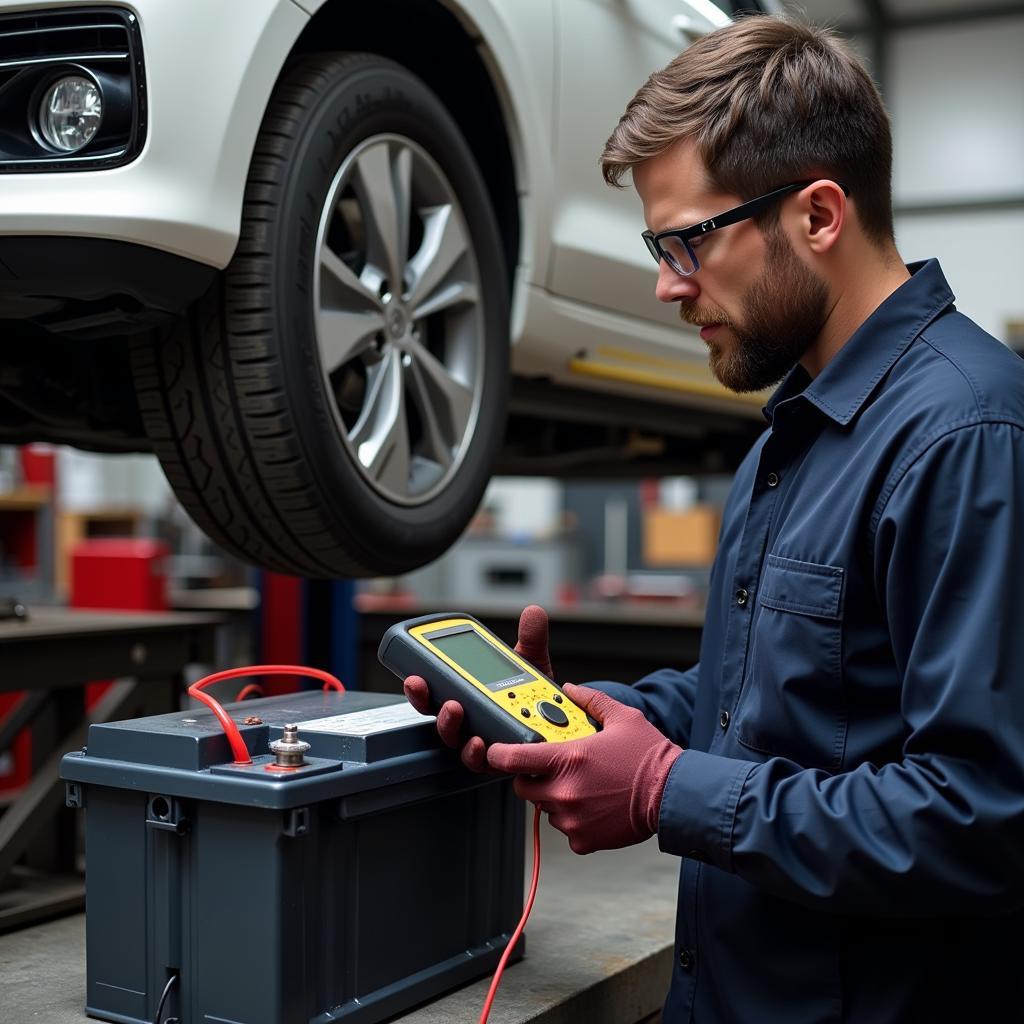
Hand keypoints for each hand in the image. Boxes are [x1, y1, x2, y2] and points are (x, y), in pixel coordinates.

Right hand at [402, 604, 555, 771]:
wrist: (560, 724)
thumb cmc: (535, 696)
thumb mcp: (532, 663)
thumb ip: (531, 639)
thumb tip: (533, 613)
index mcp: (469, 696)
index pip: (435, 693)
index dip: (420, 687)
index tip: (415, 676)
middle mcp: (470, 721)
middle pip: (439, 718)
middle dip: (431, 705)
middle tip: (434, 692)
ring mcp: (482, 742)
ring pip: (457, 741)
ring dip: (453, 727)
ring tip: (457, 710)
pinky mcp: (499, 759)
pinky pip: (485, 762)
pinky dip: (481, 753)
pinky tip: (482, 743)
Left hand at [487, 683, 682, 853]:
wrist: (674, 795)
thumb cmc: (649, 756)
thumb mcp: (621, 717)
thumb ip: (590, 700)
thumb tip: (570, 689)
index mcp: (568, 759)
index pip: (513, 759)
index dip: (498, 755)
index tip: (495, 752)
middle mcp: (564, 791)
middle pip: (523, 788)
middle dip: (531, 778)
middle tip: (551, 769)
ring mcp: (572, 819)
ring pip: (545, 808)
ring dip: (555, 798)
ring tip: (584, 787)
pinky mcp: (583, 840)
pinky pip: (565, 829)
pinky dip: (574, 821)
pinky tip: (595, 806)